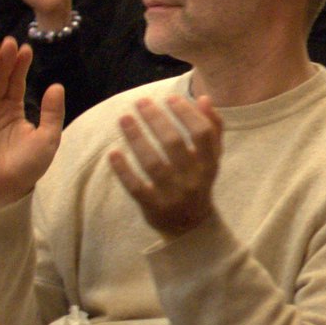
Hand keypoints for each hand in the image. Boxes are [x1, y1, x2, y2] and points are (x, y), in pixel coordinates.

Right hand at [0, 38, 65, 209]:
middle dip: (2, 60)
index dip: (19, 66)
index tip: (26, 48)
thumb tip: (57, 85)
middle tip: (8, 41)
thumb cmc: (29, 165)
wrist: (9, 187)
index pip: (15, 82)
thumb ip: (52, 112)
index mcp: (13, 109)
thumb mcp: (48, 136)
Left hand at [107, 95, 223, 236]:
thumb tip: (204, 99)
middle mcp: (194, 179)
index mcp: (209, 164)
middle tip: (140, 101)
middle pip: (174, 144)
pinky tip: (113, 153)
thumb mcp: (211, 158)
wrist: (191, 226)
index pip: (202, 133)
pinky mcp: (153, 207)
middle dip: (156, 119)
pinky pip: (136, 187)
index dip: (186, 113)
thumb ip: (212, 129)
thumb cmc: (199, 182)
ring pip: (153, 163)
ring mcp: (173, 194)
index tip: (170, 98)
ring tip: (124, 118)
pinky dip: (123, 170)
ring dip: (137, 139)